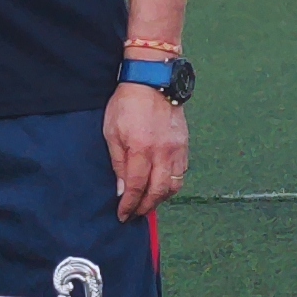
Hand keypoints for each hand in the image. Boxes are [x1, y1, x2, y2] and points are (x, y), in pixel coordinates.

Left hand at [103, 78, 188, 221]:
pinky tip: (161, 186)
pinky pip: (182, 173)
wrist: (152, 81)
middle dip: (145, 208)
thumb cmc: (127, 104)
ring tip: (148, 202)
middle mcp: (162, 153)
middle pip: (158, 192)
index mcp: (141, 149)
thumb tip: (121, 189)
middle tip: (135, 214)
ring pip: (173, 186)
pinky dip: (171, 185)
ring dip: (160, 199)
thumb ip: (118, 162)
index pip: (136, 187)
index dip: (129, 205)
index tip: (122, 215)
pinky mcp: (184, 144)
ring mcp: (176, 149)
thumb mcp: (112, 132)